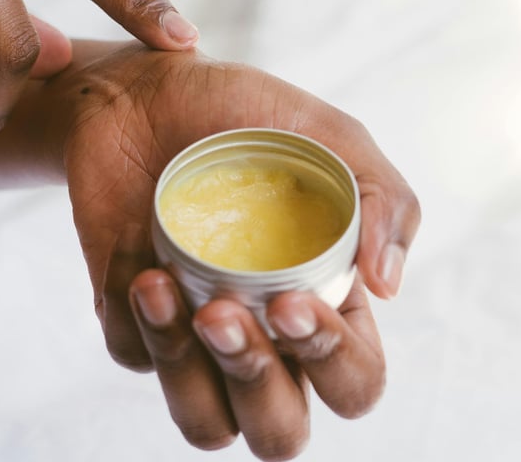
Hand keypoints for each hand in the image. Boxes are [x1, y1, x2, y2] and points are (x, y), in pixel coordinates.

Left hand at [64, 44, 419, 458]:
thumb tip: (389, 285)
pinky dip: (131, 310)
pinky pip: (133, 358)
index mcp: (324, 296)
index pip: (354, 378)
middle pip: (280, 429)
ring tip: (161, 285)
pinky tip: (134, 246)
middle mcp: (264, 330)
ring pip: (205, 422)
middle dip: (255, 384)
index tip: (289, 301)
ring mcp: (197, 331)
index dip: (332, 362)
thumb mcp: (326, 134)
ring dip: (183, 371)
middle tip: (222, 310)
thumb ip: (383, 198)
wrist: (145, 92)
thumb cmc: (241, 112)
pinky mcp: (137, 320)